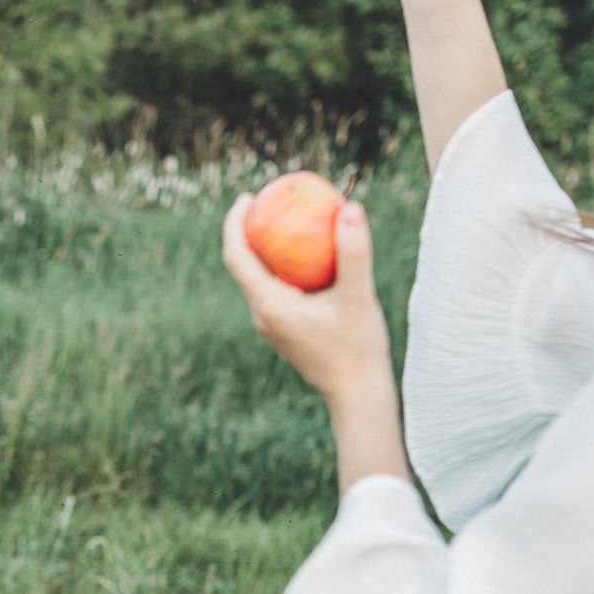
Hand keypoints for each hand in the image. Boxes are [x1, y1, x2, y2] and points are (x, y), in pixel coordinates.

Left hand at [223, 194, 410, 489]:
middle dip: (247, 231)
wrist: (357, 396)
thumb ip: (354, 252)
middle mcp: (263, 315)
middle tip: (263, 200)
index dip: (234, 224)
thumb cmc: (358, 349)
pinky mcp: (285, 330)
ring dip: (265, 250)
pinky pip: (277, 290)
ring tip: (284, 220)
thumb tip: (351, 207)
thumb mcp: (359, 298)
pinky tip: (309, 255)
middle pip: (243, 265)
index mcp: (269, 305)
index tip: (245, 197)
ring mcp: (272, 325)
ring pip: (259, 279)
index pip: (237, 258)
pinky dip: (284, 268)